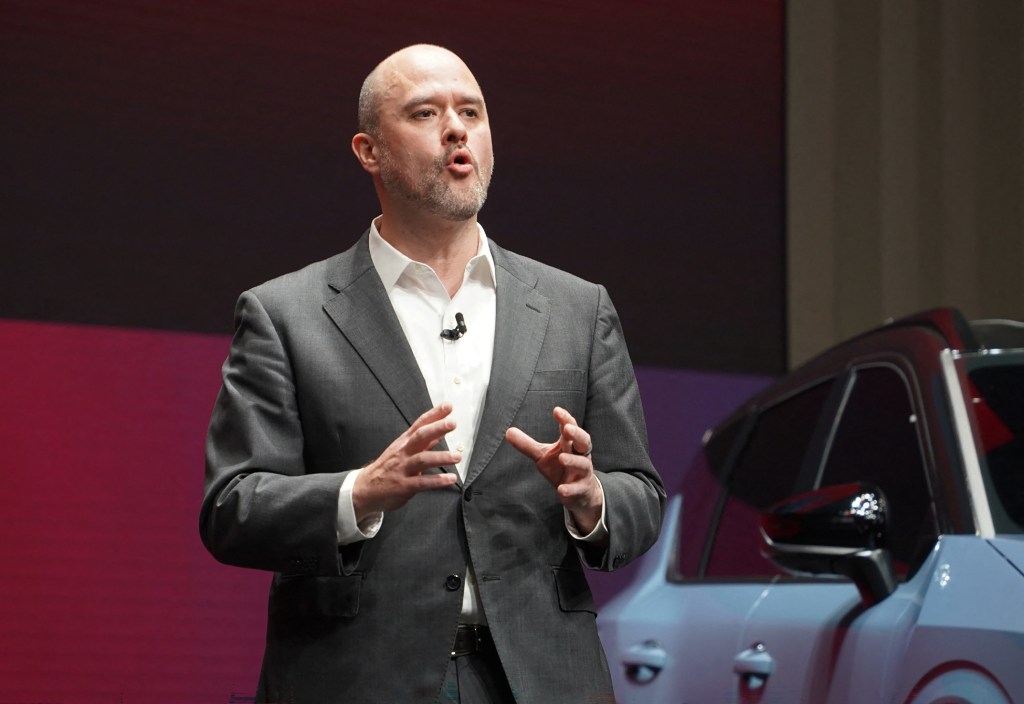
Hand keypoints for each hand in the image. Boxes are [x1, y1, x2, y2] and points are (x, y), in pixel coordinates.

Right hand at [352, 404, 459, 521]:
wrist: (364, 488)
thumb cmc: (388, 468)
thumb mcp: (403, 451)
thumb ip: (424, 443)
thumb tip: (441, 432)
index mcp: (404, 442)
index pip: (420, 424)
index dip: (434, 414)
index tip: (448, 406)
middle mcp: (403, 452)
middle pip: (420, 436)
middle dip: (436, 428)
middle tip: (452, 423)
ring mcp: (402, 468)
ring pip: (422, 459)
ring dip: (441, 457)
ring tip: (457, 456)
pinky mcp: (403, 486)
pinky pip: (421, 482)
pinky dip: (437, 481)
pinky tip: (450, 478)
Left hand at [505, 406, 602, 534]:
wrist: (578, 493)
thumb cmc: (559, 468)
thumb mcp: (542, 456)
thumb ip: (527, 444)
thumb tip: (508, 431)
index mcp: (570, 444)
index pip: (570, 428)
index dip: (565, 419)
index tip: (556, 410)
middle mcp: (580, 455)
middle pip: (584, 441)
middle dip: (577, 434)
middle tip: (567, 428)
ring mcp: (583, 472)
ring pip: (583, 464)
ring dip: (573, 461)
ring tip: (561, 458)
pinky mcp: (581, 489)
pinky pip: (577, 488)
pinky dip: (570, 488)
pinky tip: (560, 489)